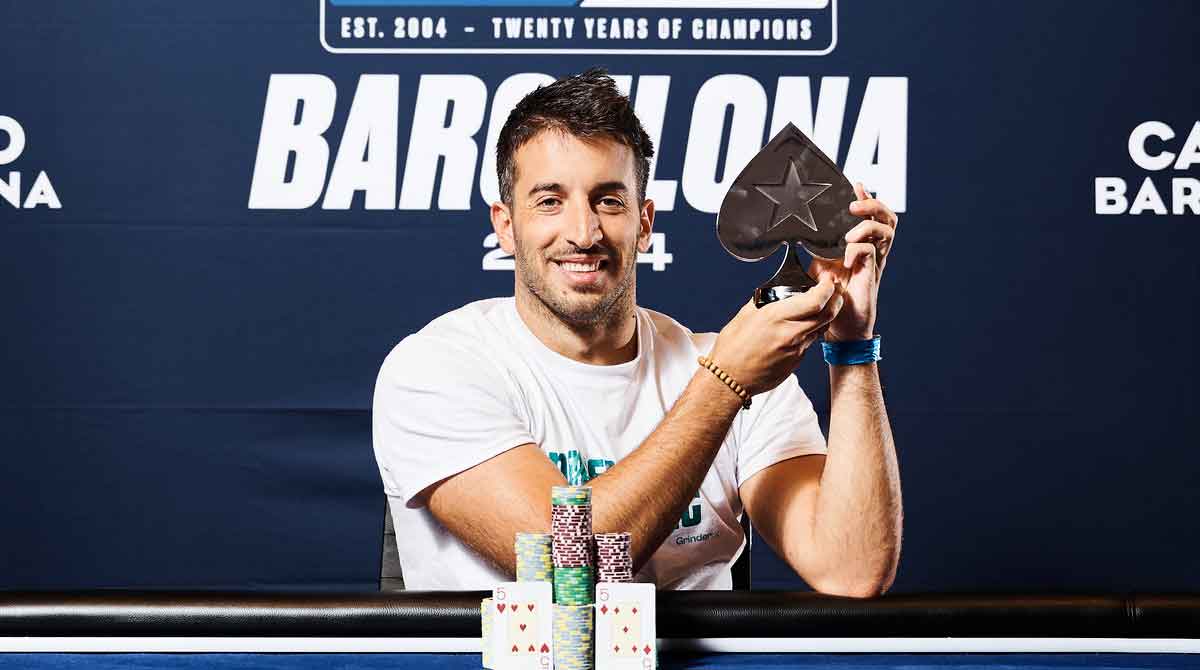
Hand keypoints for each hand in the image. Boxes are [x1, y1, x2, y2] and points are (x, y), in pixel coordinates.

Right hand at [708, 275, 843, 395]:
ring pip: (821, 328)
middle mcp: (790, 333)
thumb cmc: (732, 348)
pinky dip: (810, 331)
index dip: (827, 288)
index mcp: (776, 317)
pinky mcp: (796, 362)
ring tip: (818, 307)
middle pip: (828, 314)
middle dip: (836, 299)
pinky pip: (809, 342)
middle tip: (834, 291)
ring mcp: (796, 350)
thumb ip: (766, 302)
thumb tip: (778, 292)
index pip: (816, 300)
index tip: (827, 281)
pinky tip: (799, 328)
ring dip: (824, 315)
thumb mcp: (746, 315)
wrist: (730, 379)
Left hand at [808, 183, 898, 341]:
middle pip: (887, 217)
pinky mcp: (872, 275)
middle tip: (853, 205)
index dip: (866, 197)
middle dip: (872, 204)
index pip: (871, 215)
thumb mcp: (820, 264)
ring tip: (848, 233)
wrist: (839, 327)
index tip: (855, 184)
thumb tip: (801, 231)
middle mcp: (873, 251)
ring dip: (867, 225)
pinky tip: (844, 259)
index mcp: (862, 245)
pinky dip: (857, 249)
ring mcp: (875, 262)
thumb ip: (818, 247)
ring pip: (886, 230)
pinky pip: (871, 252)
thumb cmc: (831, 297)